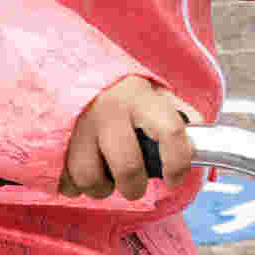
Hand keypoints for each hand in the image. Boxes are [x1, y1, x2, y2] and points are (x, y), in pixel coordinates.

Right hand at [61, 77, 195, 200]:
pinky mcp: (50, 141)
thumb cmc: (115, 88)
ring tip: (102, 174)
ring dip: (101, 187)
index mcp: (139, 96)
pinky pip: (65, 182)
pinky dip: (73, 184)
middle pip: (127, 169)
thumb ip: (177, 112)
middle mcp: (107, 110)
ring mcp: (76, 126)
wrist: (60, 66)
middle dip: (134, 187)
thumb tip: (203, 137)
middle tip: (132, 183)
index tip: (173, 178)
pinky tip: (78, 167)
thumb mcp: (149, 91)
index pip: (171, 131)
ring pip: (92, 181)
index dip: (178, 162)